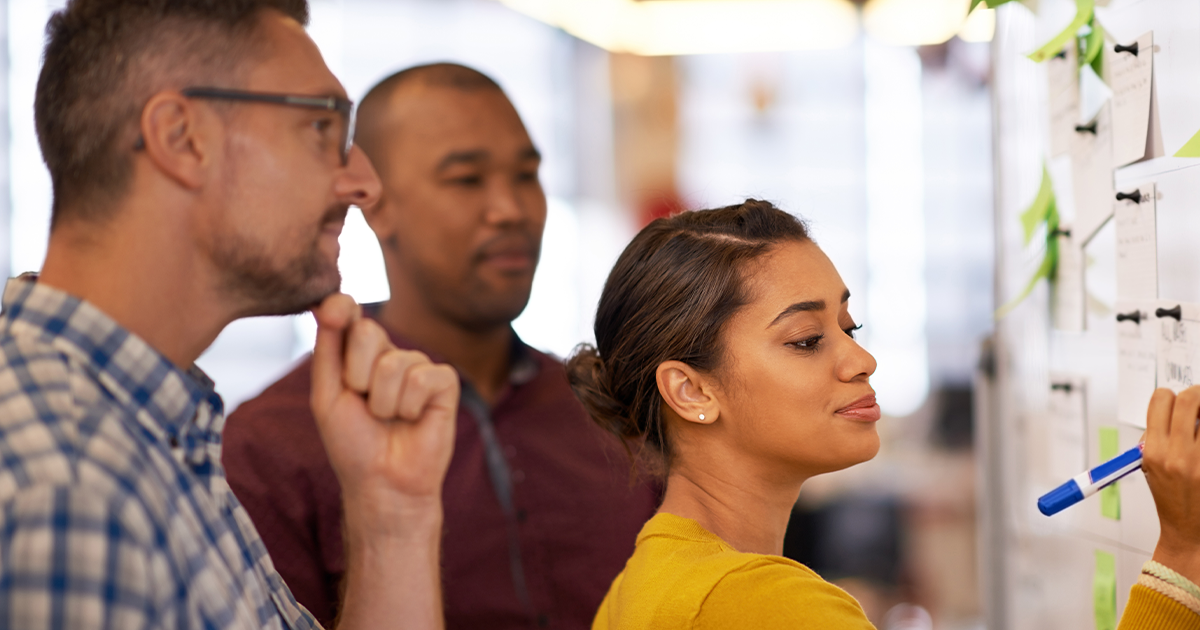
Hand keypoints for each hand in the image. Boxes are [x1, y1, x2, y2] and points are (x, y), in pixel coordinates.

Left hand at [309, 293, 458, 523]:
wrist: (382, 482)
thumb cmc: (353, 443)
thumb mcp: (326, 395)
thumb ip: (327, 349)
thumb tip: (327, 303)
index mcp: (357, 353)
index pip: (348, 312)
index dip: (340, 306)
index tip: (332, 311)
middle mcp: (388, 353)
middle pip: (367, 331)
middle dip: (356, 376)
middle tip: (363, 404)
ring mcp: (418, 366)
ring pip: (394, 363)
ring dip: (382, 402)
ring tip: (389, 419)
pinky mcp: (444, 382)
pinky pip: (421, 379)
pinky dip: (409, 407)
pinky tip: (413, 420)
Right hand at [1144, 386, 1199, 582]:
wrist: (1189, 532)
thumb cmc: (1171, 498)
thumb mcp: (1150, 466)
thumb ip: (1158, 436)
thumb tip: (1176, 407)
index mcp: (1153, 452)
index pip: (1161, 400)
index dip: (1169, 395)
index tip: (1177, 401)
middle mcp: (1177, 454)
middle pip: (1190, 399)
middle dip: (1196, 394)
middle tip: (1199, 403)